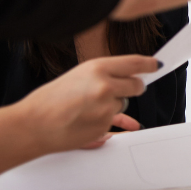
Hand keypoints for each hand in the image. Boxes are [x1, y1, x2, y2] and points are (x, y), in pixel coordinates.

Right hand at [14, 55, 157, 153]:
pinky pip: (113, 121)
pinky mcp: (104, 126)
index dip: (149, 64)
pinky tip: (86, 119)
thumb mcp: (80, 75)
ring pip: (122, 104)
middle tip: (123, 88)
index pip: (135, 63)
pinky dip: (104, 120)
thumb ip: (106, 73)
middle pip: (137, 85)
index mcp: (99, 68)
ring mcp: (107, 108)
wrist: (33, 124)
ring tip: (87, 106)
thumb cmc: (51, 99)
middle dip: (134, 87)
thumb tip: (132, 74)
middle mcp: (106, 86)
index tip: (157, 65)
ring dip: (112, 105)